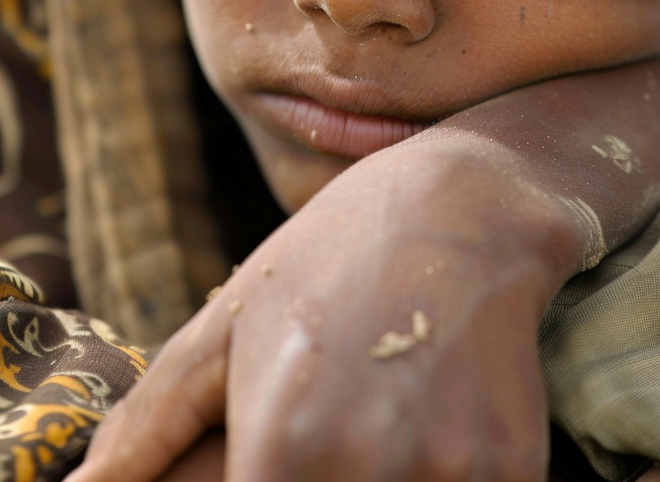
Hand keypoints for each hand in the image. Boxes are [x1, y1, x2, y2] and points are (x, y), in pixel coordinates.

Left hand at [70, 130, 565, 481]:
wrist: (466, 204)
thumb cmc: (329, 256)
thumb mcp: (228, 322)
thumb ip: (147, 423)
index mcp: (280, 442)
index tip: (254, 464)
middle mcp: (364, 471)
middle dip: (297, 480)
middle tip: (312, 429)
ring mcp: (452, 476)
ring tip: (365, 419)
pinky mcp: (512, 471)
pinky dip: (428, 481)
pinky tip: (420, 427)